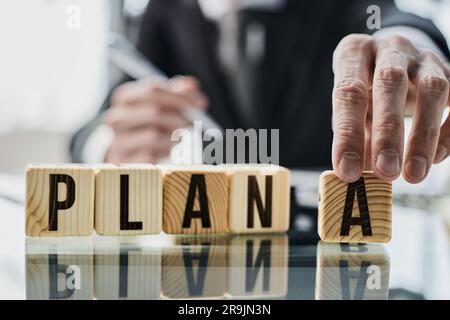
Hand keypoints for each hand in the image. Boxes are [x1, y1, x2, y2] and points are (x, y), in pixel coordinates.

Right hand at [103, 76, 207, 162]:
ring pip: (154, 135)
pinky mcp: (124, 161)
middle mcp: (115, 118)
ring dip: (176, 135)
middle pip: (154, 111)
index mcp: (123, 97)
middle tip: (198, 121)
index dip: (181, 95)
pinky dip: (166, 151)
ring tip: (184, 134)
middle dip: (182, 115)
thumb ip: (176, 92)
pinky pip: (152, 155)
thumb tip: (191, 85)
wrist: (125, 150)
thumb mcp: (159, 103)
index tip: (200, 103)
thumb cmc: (147, 122)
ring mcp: (118, 141)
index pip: (152, 90)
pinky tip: (170, 148)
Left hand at [332, 33, 449, 183]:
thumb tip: (356, 177)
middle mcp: (390, 47)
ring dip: (422, 136)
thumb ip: (355, 135)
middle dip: (387, 132)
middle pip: (390, 83)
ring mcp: (423, 56)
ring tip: (414, 175)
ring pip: (432, 89)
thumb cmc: (366, 89)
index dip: (348, 134)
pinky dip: (448, 132)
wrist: (398, 60)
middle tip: (386, 171)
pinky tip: (436, 158)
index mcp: (354, 53)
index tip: (347, 171)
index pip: (348, 92)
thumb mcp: (352, 107)